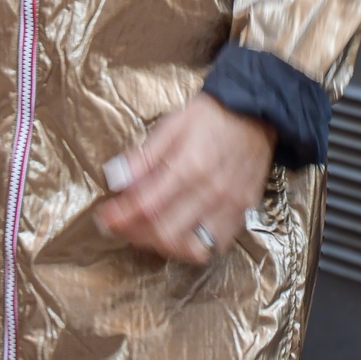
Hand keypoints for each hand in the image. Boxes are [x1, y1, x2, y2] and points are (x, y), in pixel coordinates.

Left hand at [94, 94, 275, 264]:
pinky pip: (215, 245)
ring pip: (191, 247)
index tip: (105, 217)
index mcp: (190, 166)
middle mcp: (210, 192)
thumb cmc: (211, 115)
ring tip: (147, 232)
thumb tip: (116, 178)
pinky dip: (193, 246)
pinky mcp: (242, 212)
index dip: (121, 216)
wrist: (255, 112)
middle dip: (136, 234)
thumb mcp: (172, 124)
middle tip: (121, 226)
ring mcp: (229, 206)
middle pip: (165, 231)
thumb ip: (145, 155)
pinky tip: (179, 232)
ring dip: (163, 245)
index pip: (147, 205)